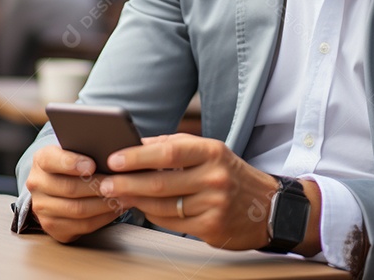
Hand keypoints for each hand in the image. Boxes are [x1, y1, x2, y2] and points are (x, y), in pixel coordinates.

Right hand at [25, 145, 124, 242]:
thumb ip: (86, 149)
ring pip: (78, 210)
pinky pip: (83, 226)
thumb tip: (113, 155)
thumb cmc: (72, 164)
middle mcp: (37, 184)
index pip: (51, 160)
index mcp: (41, 160)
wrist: (55, 185)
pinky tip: (116, 209)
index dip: (71, 163)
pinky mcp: (52, 227)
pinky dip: (103, 218)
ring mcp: (41, 208)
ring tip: (125, 197)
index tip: (92, 165)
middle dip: (98, 186)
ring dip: (105, 204)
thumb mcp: (73, 150)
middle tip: (121, 183)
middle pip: (69, 188)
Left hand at [96, 134, 315, 251]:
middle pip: (161, 182)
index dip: (138, 156)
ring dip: (135, 201)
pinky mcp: (211, 228)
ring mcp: (214, 204)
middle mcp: (215, 177)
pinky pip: (172, 223)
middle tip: (104, 182)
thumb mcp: (210, 152)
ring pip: (163, 205)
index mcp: (212, 152)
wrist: (269, 208)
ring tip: (116, 195)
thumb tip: (134, 145)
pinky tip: (141, 208)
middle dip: (128, 183)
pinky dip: (152, 216)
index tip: (114, 158)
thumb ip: (174, 145)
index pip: (169, 151)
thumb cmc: (231, 174)